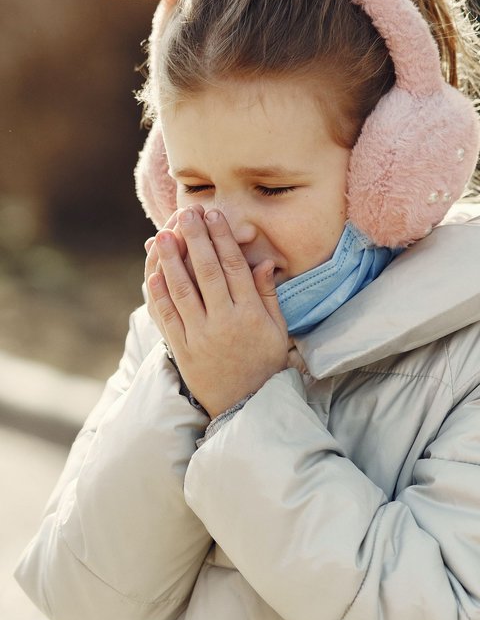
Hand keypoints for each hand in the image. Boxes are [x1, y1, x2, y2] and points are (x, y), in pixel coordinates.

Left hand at [145, 206, 288, 418]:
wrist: (245, 406)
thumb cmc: (265, 365)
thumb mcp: (277, 331)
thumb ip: (268, 296)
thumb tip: (264, 261)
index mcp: (250, 314)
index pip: (234, 267)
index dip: (222, 238)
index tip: (214, 215)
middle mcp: (224, 322)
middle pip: (206, 272)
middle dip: (195, 239)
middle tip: (186, 213)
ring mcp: (200, 336)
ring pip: (182, 291)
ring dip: (171, 260)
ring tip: (163, 235)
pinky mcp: (183, 350)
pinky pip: (167, 317)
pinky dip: (159, 294)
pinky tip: (153, 273)